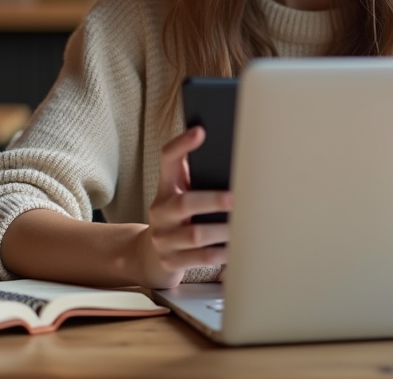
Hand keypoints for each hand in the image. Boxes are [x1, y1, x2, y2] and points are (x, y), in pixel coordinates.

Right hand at [137, 126, 230, 287]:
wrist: (147, 256)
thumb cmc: (176, 219)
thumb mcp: (179, 194)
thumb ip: (197, 178)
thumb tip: (237, 160)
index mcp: (166, 188)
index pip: (168, 159)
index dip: (182, 144)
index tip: (200, 131)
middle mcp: (161, 212)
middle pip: (184, 203)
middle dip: (213, 201)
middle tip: (235, 199)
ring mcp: (163, 238)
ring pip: (195, 235)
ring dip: (223, 231)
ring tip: (244, 226)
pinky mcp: (170, 261)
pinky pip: (200, 258)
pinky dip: (222, 254)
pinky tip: (237, 248)